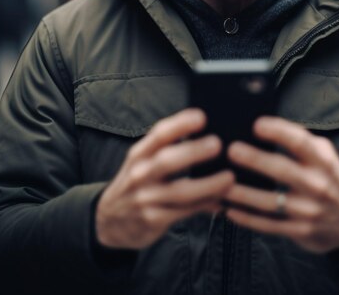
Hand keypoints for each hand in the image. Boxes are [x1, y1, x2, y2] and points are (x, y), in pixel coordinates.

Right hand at [96, 108, 233, 249]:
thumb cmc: (137, 183)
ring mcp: (145, 199)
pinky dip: (205, 205)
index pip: (158, 135)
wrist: (108, 221)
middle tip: (217, 144)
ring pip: (179, 191)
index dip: (179, 124)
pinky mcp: (153, 221)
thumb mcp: (143, 162)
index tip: (201, 116)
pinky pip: (185, 212)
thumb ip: (168, 148)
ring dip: (207, 185)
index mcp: (139, 154)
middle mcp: (140, 174)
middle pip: (167, 160)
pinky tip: (222, 201)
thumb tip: (209, 134)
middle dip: (193, 151)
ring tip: (229, 178)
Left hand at [224, 116, 338, 253]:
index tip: (257, 124)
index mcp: (323, 160)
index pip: (300, 142)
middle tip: (231, 150)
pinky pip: (268, 225)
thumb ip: (299, 141)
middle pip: (282, 170)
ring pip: (270, 202)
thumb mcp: (324, 154)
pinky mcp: (300, 231)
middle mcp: (317, 185)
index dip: (279, 131)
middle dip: (255, 160)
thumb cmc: (330, 177)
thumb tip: (262, 126)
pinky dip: (246, 219)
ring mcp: (308, 211)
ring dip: (242, 193)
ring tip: (221, 184)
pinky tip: (228, 210)